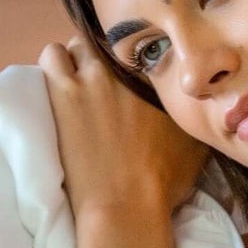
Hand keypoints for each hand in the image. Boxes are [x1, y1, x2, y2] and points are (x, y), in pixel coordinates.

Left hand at [38, 35, 209, 223]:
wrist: (124, 205)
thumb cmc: (162, 183)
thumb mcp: (195, 145)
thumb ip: (190, 115)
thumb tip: (196, 102)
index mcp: (160, 79)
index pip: (145, 49)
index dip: (137, 62)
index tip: (134, 76)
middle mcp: (128, 69)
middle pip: (110, 42)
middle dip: (106, 57)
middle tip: (105, 82)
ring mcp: (93, 76)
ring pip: (77, 43)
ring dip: (77, 60)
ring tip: (78, 85)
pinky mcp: (62, 91)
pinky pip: (51, 56)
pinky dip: (55, 67)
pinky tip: (58, 88)